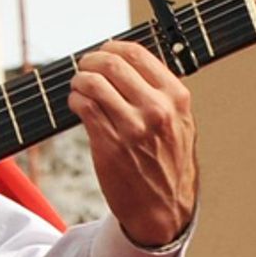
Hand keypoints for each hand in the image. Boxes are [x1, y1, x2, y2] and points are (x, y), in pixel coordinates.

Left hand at [67, 41, 197, 249]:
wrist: (163, 209)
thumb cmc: (169, 164)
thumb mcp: (180, 123)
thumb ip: (161, 94)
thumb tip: (130, 65)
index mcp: (175, 98)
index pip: (138, 54)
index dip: (113, 47)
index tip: (103, 51)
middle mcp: (155, 109)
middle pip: (112, 64)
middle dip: (91, 60)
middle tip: (83, 65)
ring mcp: (131, 128)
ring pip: (93, 83)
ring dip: (79, 79)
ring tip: (77, 85)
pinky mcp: (109, 145)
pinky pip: (84, 108)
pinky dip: (75, 100)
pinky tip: (76, 103)